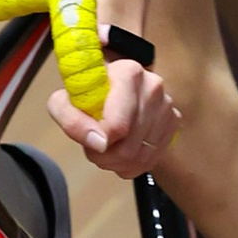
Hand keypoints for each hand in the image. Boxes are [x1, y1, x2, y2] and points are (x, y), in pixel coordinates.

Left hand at [48, 57, 180, 179]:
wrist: (108, 86)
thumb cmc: (85, 92)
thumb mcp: (63, 101)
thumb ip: (71, 119)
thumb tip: (99, 143)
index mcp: (128, 73)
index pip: (118, 125)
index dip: (99, 143)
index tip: (89, 142)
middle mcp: (153, 86)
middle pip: (130, 146)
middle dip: (105, 156)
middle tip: (93, 149)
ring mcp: (167, 105)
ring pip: (142, 156)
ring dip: (117, 162)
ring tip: (105, 149)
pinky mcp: (174, 121)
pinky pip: (152, 159)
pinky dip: (132, 164)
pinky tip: (121, 153)